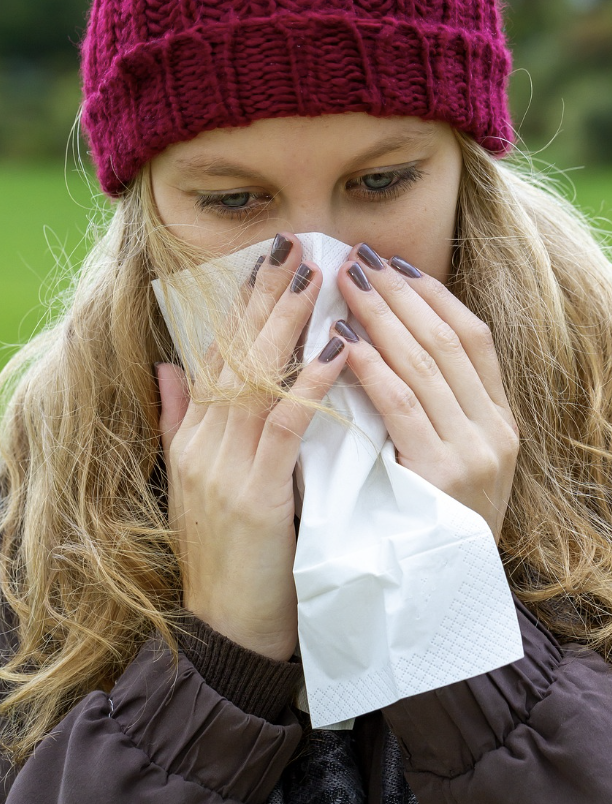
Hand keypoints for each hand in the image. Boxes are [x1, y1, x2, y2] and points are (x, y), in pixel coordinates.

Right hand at [157, 234, 348, 660]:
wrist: (228, 629)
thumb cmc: (228, 552)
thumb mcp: (194, 480)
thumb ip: (179, 420)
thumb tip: (170, 365)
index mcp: (194, 435)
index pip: (218, 353)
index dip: (243, 304)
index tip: (269, 259)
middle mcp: (203, 442)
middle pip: (234, 355)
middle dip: (266, 297)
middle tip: (295, 246)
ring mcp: (224, 468)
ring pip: (255, 381)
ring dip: (286, 327)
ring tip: (315, 279)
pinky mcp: (254, 497)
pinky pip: (282, 431)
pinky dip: (307, 387)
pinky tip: (334, 353)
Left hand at [335, 244, 518, 542]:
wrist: (439, 600)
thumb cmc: (431, 523)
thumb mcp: (449, 459)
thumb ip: (433, 407)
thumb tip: (390, 340)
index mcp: (500, 421)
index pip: (474, 338)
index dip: (433, 296)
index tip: (396, 263)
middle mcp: (496, 430)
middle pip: (448, 341)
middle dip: (401, 294)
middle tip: (360, 257)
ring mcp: (475, 452)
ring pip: (426, 365)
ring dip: (383, 318)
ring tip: (348, 283)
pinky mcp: (444, 476)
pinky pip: (403, 408)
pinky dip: (374, 370)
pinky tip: (346, 343)